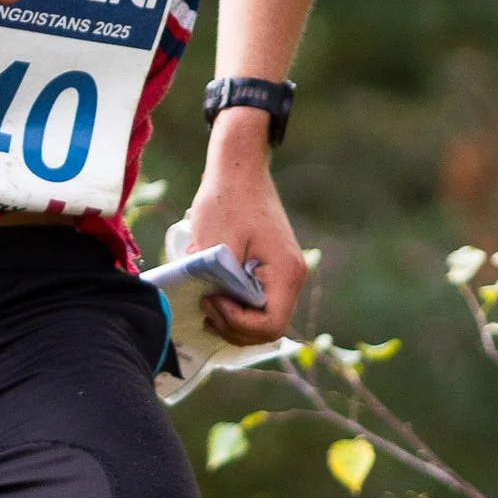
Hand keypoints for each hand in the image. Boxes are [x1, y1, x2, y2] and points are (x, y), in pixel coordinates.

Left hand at [186, 117, 305, 342]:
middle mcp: (292, 276)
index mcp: (285, 272)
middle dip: (235, 327)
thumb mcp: (216, 242)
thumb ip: (219, 280)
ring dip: (235, 321)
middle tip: (205, 307)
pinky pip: (261, 301)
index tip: (211, 300)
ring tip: (207, 305)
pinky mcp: (273, 268)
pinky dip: (239, 307)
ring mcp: (285, 273)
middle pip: (270, 329)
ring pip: (265, 318)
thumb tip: (211, 307)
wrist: (239, 168)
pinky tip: (216, 298)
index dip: (237, 323)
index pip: (269, 324)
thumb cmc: (227, 199)